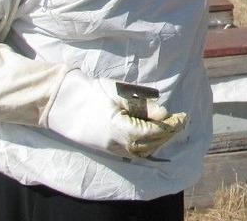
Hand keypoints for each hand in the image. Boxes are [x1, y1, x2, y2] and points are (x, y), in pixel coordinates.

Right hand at [47, 71, 186, 158]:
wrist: (63, 102)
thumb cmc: (92, 93)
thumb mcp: (121, 95)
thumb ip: (143, 107)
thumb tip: (165, 114)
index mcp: (120, 129)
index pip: (154, 132)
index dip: (171, 126)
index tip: (183, 117)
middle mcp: (116, 144)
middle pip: (151, 144)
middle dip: (168, 133)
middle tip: (180, 121)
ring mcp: (111, 149)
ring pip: (143, 151)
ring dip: (159, 140)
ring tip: (170, 127)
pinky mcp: (108, 149)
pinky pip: (133, 152)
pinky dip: (147, 145)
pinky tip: (154, 136)